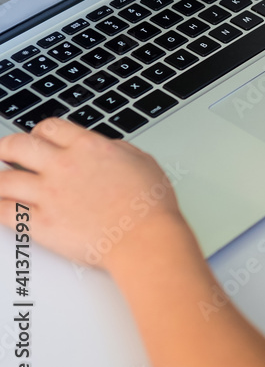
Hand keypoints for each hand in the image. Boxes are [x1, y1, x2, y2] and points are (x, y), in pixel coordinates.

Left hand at [0, 119, 186, 272]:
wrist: (145, 238)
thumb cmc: (149, 205)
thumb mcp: (141, 160)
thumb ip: (117, 150)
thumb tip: (107, 148)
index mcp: (88, 147)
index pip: (50, 128)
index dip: (39, 132)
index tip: (37, 139)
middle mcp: (63, 166)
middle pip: (18, 146)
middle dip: (6, 147)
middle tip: (3, 153)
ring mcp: (49, 195)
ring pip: (4, 180)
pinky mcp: (41, 224)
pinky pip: (5, 213)